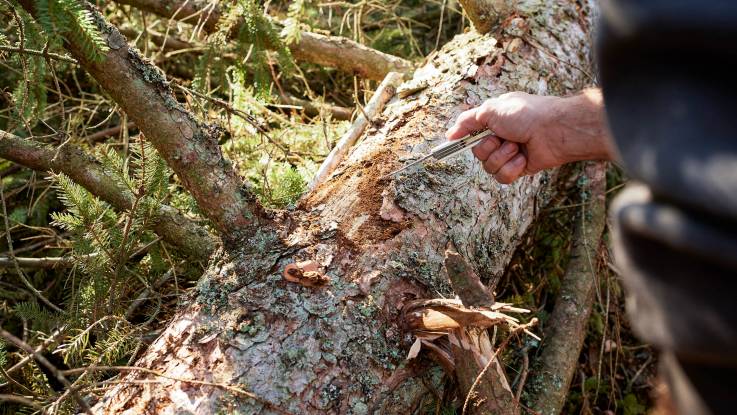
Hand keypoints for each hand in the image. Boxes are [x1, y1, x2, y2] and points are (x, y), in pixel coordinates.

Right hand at [446, 90, 612, 183]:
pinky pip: (503, 177)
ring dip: (502, 156)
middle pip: (478, 153)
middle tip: (502, 137)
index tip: (451, 144)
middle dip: (488, 147)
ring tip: (517, 146)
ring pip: (489, 167)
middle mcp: (500, 138)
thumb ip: (467, 122)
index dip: (462, 140)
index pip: (470, 134)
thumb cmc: (526, 114)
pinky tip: (524, 158)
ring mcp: (509, 154)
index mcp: (493, 121)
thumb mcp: (491, 110)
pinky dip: (512, 167)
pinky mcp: (519, 168)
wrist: (554, 130)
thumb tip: (449, 134)